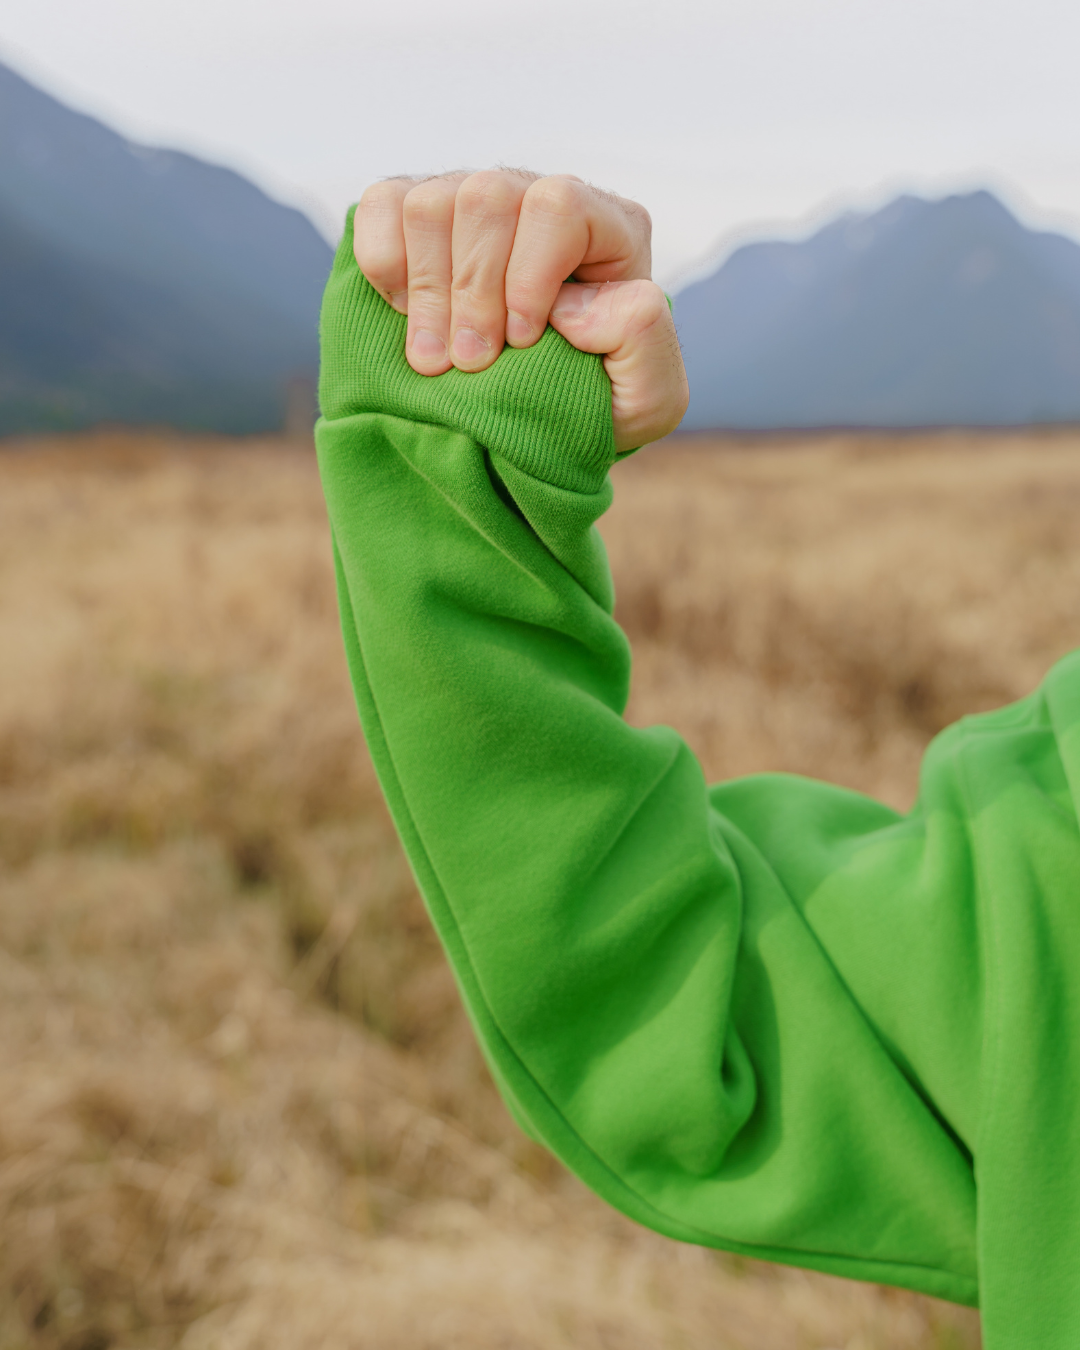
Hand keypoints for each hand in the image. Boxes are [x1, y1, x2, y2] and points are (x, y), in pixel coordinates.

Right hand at [353, 170, 687, 452]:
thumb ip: (645, 340)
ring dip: (427, 291)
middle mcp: (536, 197)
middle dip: (471, 294)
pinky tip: (406, 314)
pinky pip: (382, 204)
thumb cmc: (597, 405)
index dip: (529, 275)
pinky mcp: (415, 212)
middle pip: (488, 198)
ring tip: (435, 359)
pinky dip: (384, 265)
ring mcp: (472, 198)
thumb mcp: (649, 396)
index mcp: (607, 227)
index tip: (520, 342)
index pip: (558, 206)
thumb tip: (575, 301)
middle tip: (469, 365)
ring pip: (431, 203)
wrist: (535, 424)